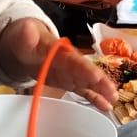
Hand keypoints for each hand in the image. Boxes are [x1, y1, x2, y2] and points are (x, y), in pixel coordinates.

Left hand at [0, 19, 117, 110]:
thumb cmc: (27, 40)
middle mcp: (71, 62)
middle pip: (88, 73)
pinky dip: (95, 99)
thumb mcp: (23, 35)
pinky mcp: (70, 82)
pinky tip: (105, 107)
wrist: (25, 46)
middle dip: (101, 83)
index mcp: (62, 51)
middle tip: (113, 93)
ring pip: (90, 83)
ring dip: (102, 92)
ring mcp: (72, 74)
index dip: (86, 69)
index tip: (97, 77)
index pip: (75, 60)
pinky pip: (84, 91)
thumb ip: (27, 35)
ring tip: (113, 101)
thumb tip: (28, 30)